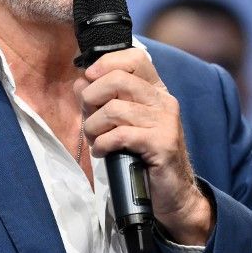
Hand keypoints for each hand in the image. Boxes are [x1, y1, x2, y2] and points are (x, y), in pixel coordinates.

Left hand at [73, 47, 212, 244]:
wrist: (171, 194)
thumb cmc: (142, 157)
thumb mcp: (121, 124)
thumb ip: (101, 101)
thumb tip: (80, 81)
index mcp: (155, 91)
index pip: (135, 58)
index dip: (107, 63)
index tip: (89, 77)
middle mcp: (163, 101)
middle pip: (118, 79)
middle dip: (92, 97)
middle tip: (88, 118)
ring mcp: (165, 121)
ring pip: (115, 109)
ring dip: (94, 127)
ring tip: (94, 139)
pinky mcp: (162, 143)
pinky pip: (121, 135)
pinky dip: (103, 144)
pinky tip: (102, 152)